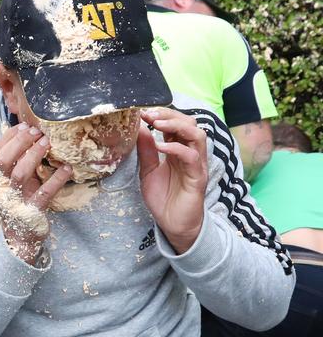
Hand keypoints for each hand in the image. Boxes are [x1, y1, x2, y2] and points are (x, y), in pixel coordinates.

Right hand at [0, 123, 72, 263]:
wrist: (20, 237)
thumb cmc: (19, 202)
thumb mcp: (13, 182)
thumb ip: (16, 162)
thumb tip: (28, 134)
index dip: (9, 137)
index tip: (24, 126)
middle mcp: (3, 188)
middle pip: (3, 161)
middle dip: (19, 143)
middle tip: (36, 132)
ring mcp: (17, 200)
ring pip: (20, 175)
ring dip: (33, 156)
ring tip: (47, 142)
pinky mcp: (32, 211)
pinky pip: (45, 193)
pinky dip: (57, 179)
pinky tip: (67, 168)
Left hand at [137, 108, 207, 253]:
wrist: (172, 224)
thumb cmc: (163, 198)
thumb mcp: (148, 170)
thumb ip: (146, 150)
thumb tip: (138, 128)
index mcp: (178, 150)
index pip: (176, 123)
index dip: (161, 114)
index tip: (141, 112)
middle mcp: (190, 153)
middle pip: (189, 123)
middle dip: (169, 115)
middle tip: (148, 114)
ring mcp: (196, 164)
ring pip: (197, 135)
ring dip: (177, 126)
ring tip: (157, 124)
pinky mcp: (198, 177)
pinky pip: (192, 157)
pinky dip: (177, 148)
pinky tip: (162, 147)